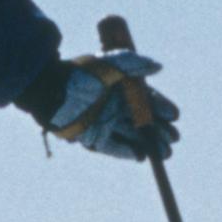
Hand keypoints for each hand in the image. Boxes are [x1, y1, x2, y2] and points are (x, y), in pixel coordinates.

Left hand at [36, 49, 175, 160]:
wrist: (47, 90)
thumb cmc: (77, 75)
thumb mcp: (107, 65)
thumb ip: (132, 64)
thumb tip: (158, 67)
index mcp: (118, 89)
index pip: (145, 100)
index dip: (160, 107)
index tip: (174, 115)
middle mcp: (112, 107)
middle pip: (142, 122)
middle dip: (160, 130)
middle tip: (174, 138)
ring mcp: (103, 124)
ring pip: (131, 136)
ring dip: (149, 145)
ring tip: (166, 153)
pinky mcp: (92, 138)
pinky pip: (114, 148)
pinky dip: (128, 152)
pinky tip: (144, 157)